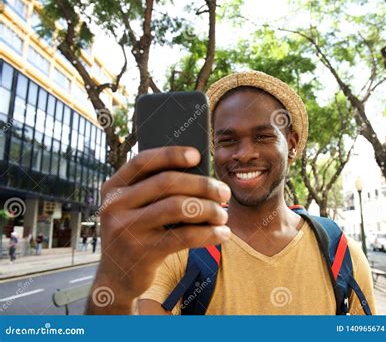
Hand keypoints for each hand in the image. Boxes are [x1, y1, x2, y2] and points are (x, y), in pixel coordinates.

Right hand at [86, 146, 230, 313]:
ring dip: (208, 209)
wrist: (116, 278)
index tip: (197, 156)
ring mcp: (126, 229)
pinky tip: (223, 234)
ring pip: (178, 207)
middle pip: (167, 182)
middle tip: (224, 192)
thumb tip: (201, 175)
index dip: (171, 154)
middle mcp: (114, 205)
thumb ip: (156, 191)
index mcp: (113, 188)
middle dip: (202, 185)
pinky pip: (184, 236)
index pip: (143, 161)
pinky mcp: (141, 252)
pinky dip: (209, 234)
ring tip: (223, 215)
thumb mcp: (136, 209)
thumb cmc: (137, 234)